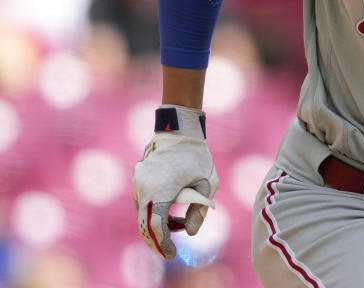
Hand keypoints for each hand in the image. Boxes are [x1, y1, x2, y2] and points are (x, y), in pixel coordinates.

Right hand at [133, 105, 218, 259]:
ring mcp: (138, 183)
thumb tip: (191, 234)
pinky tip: (172, 213)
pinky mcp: (138, 179)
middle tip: (171, 250)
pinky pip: (143, 203)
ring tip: (180, 223)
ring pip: (143, 214)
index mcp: (160, 190)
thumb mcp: (206, 183)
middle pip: (144, 224)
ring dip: (158, 225)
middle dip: (157, 240)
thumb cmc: (197, 155)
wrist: (179, 128)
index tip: (172, 254)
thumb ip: (199, 210)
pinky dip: (154, 213)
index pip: (156, 226)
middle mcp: (143, 188)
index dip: (163, 243)